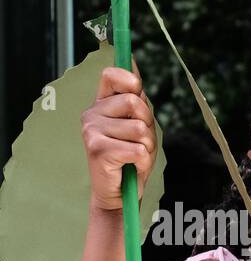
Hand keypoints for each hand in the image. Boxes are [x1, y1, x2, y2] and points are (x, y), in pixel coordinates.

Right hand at [81, 65, 155, 211]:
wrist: (118, 194)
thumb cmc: (130, 159)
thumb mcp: (139, 127)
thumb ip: (137, 102)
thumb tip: (134, 65)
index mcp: (101, 105)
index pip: (111, 75)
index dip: (130, 80)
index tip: (137, 89)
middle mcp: (91, 114)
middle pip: (134, 102)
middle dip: (148, 125)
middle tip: (140, 142)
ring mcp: (91, 131)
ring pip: (140, 128)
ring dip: (147, 147)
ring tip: (135, 156)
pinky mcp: (98, 149)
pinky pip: (138, 149)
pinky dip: (143, 161)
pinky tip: (131, 166)